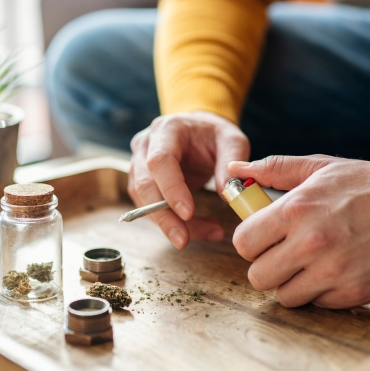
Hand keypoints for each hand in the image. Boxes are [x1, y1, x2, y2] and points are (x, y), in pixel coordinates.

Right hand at [128, 111, 249, 248]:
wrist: (197, 130)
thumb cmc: (213, 133)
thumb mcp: (231, 139)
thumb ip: (231, 161)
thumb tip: (226, 194)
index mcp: (166, 130)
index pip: (160, 161)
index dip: (171, 189)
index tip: (188, 213)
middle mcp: (145, 146)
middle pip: (144, 185)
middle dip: (164, 217)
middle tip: (183, 240)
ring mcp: (138, 165)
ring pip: (145, 202)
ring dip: (171, 224)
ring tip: (209, 232)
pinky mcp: (140, 182)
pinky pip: (150, 208)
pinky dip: (172, 223)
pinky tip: (197, 228)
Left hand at [229, 155, 369, 308]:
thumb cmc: (367, 184)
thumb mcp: (320, 167)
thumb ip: (273, 169)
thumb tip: (233, 169)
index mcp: (296, 210)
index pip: (243, 243)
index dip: (250, 242)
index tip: (264, 238)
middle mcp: (311, 243)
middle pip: (257, 276)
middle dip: (266, 266)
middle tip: (284, 254)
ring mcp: (333, 271)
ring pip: (284, 296)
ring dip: (291, 283)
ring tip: (309, 264)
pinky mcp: (353, 293)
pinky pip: (317, 304)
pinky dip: (320, 292)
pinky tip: (334, 271)